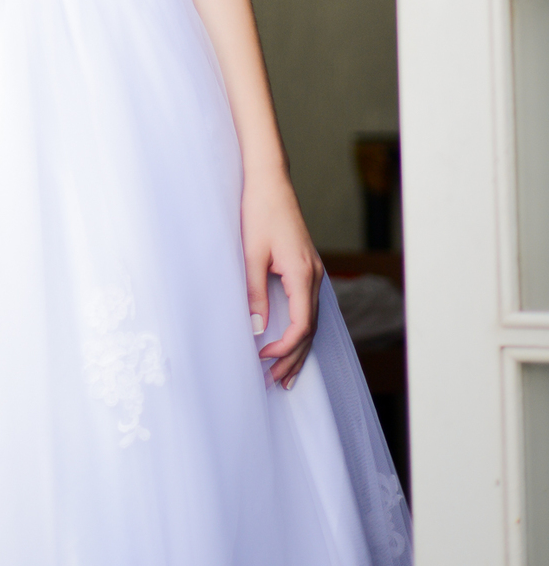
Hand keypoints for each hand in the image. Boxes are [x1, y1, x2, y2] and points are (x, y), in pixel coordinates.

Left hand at [241, 172, 322, 389]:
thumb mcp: (251, 254)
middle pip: (310, 329)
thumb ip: (254, 293)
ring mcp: (313, 272)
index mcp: (302, 274)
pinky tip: (292, 342)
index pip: (301, 325)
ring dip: (299, 349)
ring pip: (312, 321)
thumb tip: (256, 329)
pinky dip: (301, 330)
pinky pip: (309, 308)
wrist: (270, 182)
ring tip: (286, 376)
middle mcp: (314, 276)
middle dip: (294, 358)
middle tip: (275, 383)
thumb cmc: (259, 213)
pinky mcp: (307, 268)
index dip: (284, 348)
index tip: (263, 359)